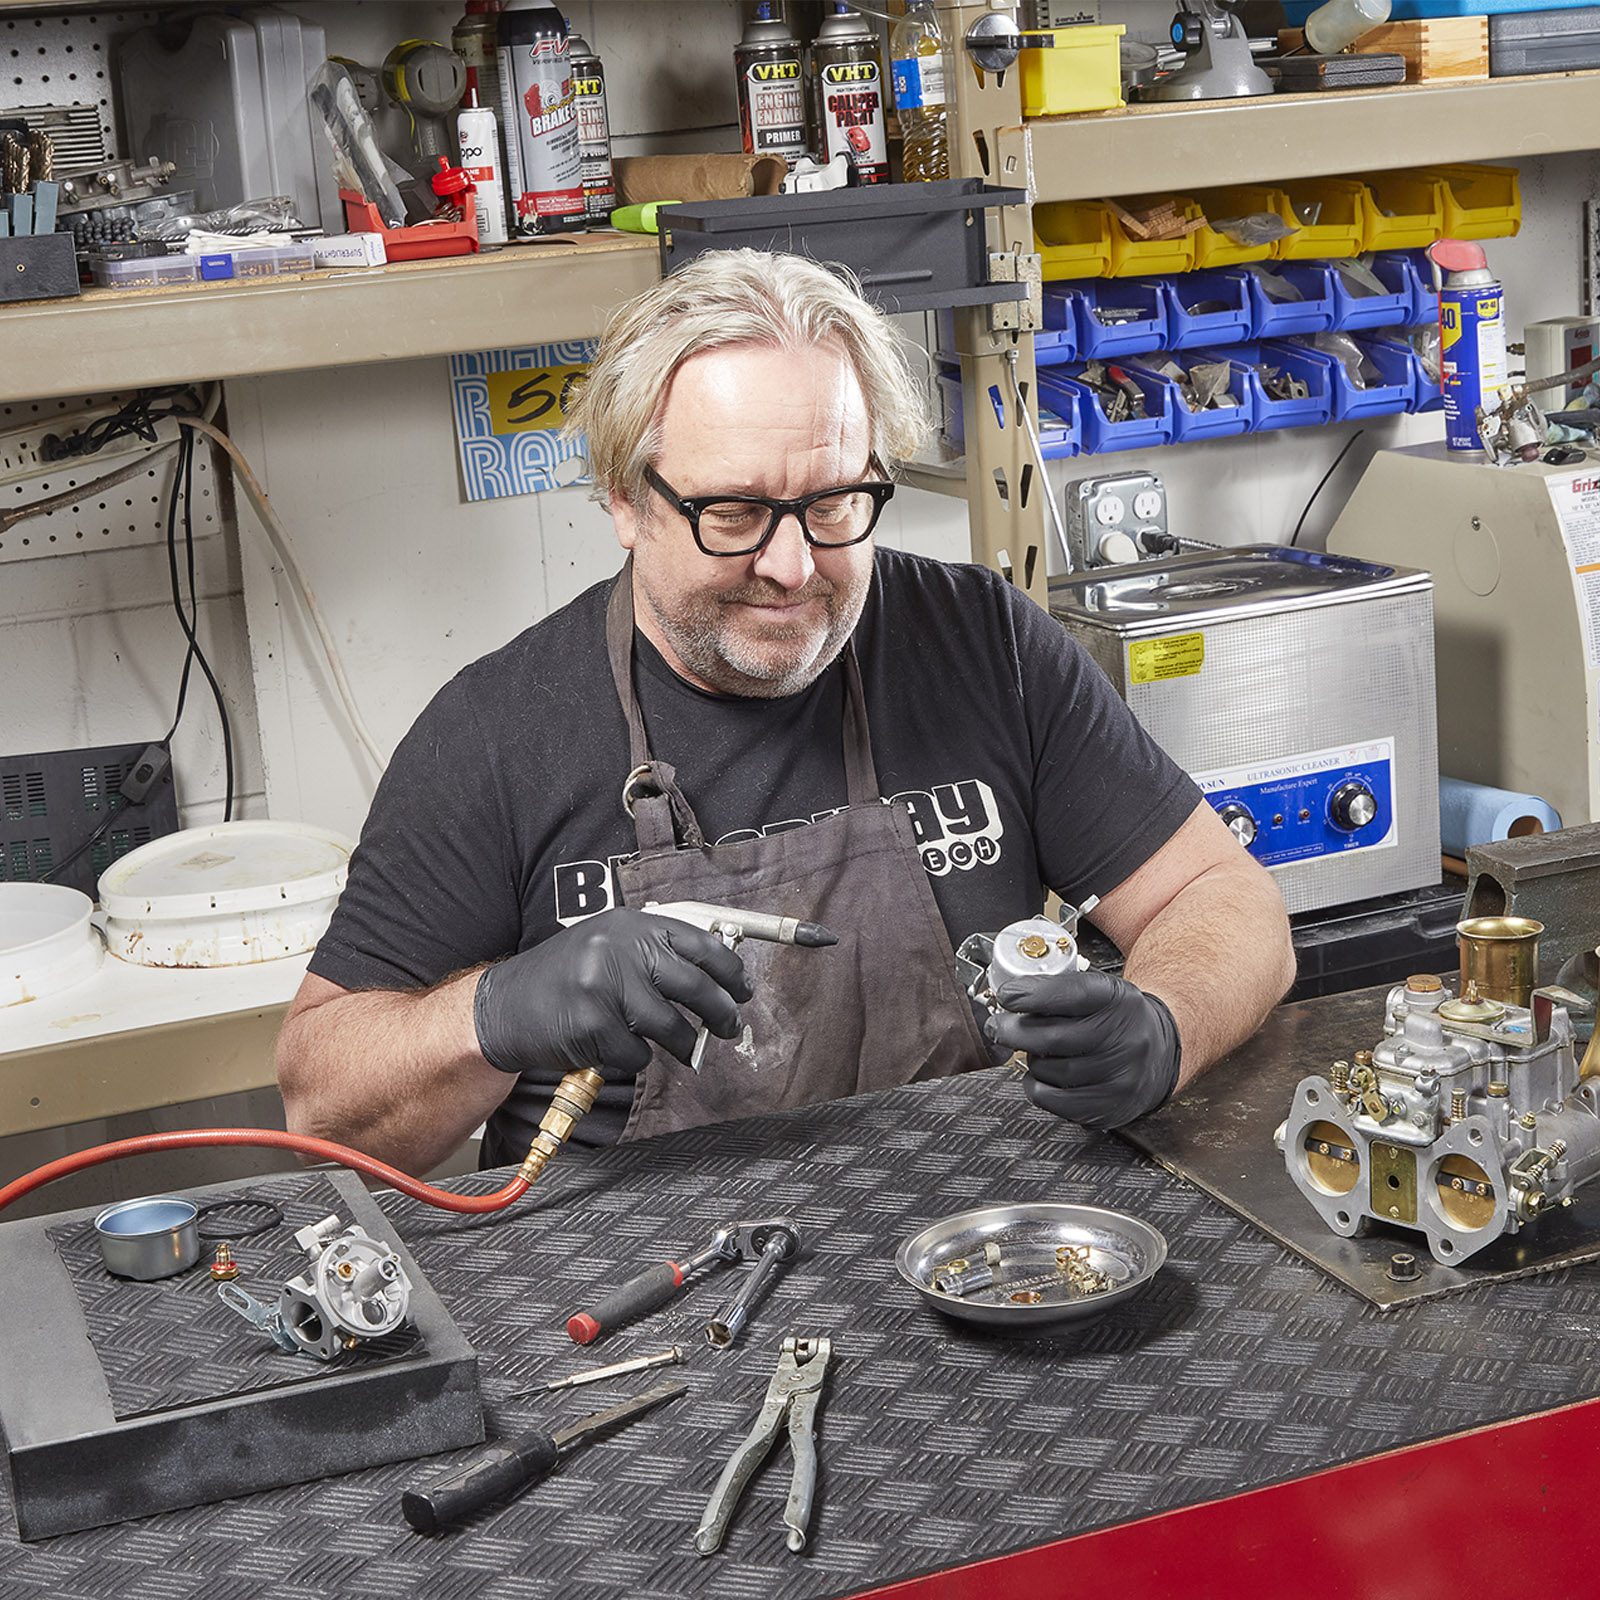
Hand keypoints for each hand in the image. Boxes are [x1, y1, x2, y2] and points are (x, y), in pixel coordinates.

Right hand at [473, 909, 751, 1079]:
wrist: (503, 1006)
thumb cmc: (562, 979)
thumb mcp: (606, 944)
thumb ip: (652, 951)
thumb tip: (714, 974)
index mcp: (629, 925)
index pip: (699, 943)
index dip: (730, 970)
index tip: (743, 989)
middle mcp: (619, 949)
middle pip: (695, 985)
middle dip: (721, 1012)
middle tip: (730, 1026)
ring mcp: (605, 987)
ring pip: (671, 1025)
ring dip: (684, 1044)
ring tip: (685, 1049)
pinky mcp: (594, 1026)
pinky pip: (637, 1053)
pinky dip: (636, 1058)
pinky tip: (620, 1049)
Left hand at [984, 970, 1181, 1130]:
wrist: (1159, 1052)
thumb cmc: (1116, 1019)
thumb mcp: (1099, 991)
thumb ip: (1058, 989)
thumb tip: (1009, 996)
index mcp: (1118, 1000)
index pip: (1071, 994)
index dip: (1032, 995)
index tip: (1007, 996)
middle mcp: (1125, 1037)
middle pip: (1053, 1037)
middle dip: (1013, 1031)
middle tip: (998, 1027)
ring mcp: (1121, 1075)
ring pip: (1050, 1070)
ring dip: (1030, 1059)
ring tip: (1036, 1051)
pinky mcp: (1111, 1106)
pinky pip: (1055, 1100)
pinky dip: (1037, 1087)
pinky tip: (1042, 1076)